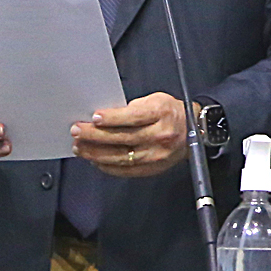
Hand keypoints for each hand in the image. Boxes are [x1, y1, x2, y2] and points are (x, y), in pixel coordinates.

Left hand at [72, 91, 189, 178]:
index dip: (112, 118)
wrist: (193, 131)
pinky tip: (95, 160)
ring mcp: (155, 155)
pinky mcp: (152, 168)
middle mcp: (160, 135)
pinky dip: (107, 166)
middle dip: (95, 135)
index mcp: (162, 114)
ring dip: (96, 153)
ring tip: (80, 148)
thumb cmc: (172, 113)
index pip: (133, 117)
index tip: (94, 117)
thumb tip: (105, 117)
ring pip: (120, 156)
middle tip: (77, 131)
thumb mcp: (156, 100)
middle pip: (122, 137)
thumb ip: (133, 107)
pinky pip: (125, 170)